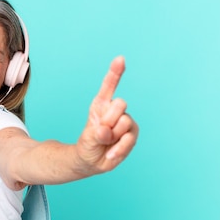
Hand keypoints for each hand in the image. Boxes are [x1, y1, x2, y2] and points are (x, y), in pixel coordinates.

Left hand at [76, 56, 138, 174]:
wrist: (92, 160)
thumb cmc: (89, 143)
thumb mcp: (87, 137)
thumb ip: (97, 133)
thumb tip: (106, 132)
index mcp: (101, 105)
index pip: (109, 86)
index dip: (115, 73)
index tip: (120, 59)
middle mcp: (115, 111)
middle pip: (120, 104)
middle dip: (109, 119)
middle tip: (101, 133)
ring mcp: (126, 123)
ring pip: (125, 122)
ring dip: (113, 136)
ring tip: (106, 143)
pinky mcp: (132, 136)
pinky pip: (129, 139)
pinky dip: (118, 148)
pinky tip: (110, 153)